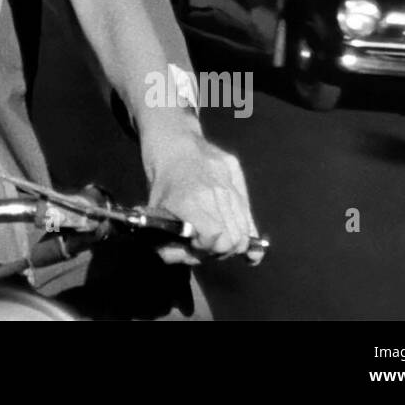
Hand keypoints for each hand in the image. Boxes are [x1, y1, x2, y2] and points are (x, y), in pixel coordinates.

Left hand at [142, 128, 257, 264]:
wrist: (172, 144)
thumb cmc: (162, 182)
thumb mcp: (155, 214)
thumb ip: (169, 244)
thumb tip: (189, 261)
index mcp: (191, 202)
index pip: (215, 238)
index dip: (206, 248)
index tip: (196, 244)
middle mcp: (215, 192)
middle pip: (234, 239)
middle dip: (221, 249)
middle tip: (208, 244)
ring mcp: (229, 181)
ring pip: (245, 228)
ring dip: (234, 240)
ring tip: (220, 237)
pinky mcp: (237, 173)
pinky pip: (249, 210)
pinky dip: (247, 228)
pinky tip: (246, 241)